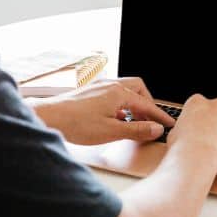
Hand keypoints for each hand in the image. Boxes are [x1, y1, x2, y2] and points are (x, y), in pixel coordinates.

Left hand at [32, 77, 174, 144]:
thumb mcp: (112, 131)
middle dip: (147, 104)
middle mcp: (110, 85)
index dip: (159, 116)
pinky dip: (121, 103)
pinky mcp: (90, 92)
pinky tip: (115, 118)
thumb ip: (137, 129)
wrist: (48, 118)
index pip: (147, 104)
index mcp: (119, 93)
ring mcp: (99, 86)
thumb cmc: (76, 123)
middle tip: (150, 120)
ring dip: (133, 103)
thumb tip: (156, 128)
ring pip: (125, 90)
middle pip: (138, 88)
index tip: (168, 124)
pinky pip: (113, 93)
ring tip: (133, 120)